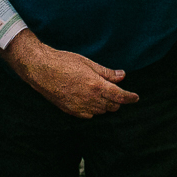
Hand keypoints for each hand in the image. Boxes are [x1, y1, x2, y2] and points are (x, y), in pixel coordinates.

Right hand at [8, 32, 138, 117]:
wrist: (41, 69)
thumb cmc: (63, 62)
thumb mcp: (87, 63)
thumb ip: (106, 72)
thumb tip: (122, 76)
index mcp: (96, 85)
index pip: (119, 96)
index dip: (130, 97)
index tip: (136, 98)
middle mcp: (90, 99)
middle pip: (112, 105)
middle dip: (117, 100)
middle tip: (115, 91)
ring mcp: (80, 107)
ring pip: (101, 111)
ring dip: (105, 104)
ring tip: (101, 93)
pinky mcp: (71, 111)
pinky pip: (89, 114)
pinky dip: (93, 109)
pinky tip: (89, 100)